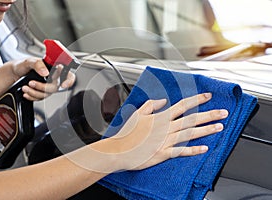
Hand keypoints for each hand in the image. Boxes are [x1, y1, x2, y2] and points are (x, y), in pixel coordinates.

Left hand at [10, 58, 75, 100]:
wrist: (13, 74)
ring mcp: (47, 86)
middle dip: (42, 87)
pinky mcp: (41, 92)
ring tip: (25, 88)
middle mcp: (52, 78)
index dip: (69, 81)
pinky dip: (32, 96)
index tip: (63, 85)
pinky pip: (40, 98)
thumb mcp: (29, 61)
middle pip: (55, 87)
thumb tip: (45, 72)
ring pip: (47, 94)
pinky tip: (26, 92)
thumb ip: (38, 64)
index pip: (68, 74)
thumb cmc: (23, 65)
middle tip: (31, 83)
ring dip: (34, 92)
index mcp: (53, 68)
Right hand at [109, 93, 227, 170]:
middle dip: (209, 114)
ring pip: (190, 133)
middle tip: (223, 112)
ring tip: (220, 127)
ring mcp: (166, 141)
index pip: (182, 105)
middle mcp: (166, 128)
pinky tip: (204, 148)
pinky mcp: (163, 153)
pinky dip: (193, 150)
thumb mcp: (137, 113)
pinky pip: (181, 151)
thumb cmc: (127, 133)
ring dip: (206, 130)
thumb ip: (151, 105)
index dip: (196, 100)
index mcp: (161, 117)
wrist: (119, 150)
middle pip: (192, 119)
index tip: (208, 96)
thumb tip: (163, 101)